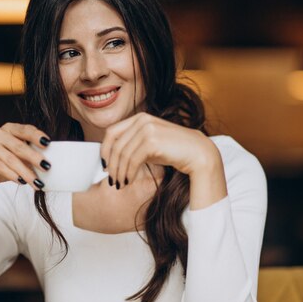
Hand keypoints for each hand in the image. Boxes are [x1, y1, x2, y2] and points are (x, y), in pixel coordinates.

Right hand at [0, 123, 50, 195]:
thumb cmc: (3, 168)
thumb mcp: (19, 161)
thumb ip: (30, 157)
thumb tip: (48, 163)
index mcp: (8, 129)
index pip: (24, 129)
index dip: (36, 136)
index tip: (48, 144)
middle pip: (18, 145)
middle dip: (34, 157)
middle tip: (46, 167)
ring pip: (8, 158)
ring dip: (24, 171)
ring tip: (35, 182)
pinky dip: (10, 174)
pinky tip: (20, 181)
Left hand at [100, 113, 220, 186]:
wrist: (197, 153)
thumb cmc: (173, 151)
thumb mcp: (150, 144)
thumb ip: (133, 145)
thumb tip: (112, 159)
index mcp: (139, 118)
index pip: (112, 132)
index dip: (105, 150)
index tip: (105, 165)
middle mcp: (142, 120)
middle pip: (115, 144)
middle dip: (111, 164)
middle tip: (112, 179)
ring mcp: (147, 129)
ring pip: (123, 154)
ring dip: (119, 172)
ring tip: (121, 183)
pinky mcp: (152, 141)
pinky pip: (132, 160)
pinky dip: (128, 173)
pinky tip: (129, 181)